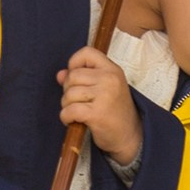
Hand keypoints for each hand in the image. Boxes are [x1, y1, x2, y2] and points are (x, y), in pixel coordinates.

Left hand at [57, 46, 142, 166]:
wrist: (129, 137)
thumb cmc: (114, 112)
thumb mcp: (103, 89)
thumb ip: (82, 78)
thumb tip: (60, 74)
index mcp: (113, 70)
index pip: (87, 53)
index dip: (74, 63)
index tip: (76, 78)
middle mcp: (110, 79)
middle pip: (73, 76)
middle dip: (68, 90)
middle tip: (77, 101)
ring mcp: (104, 96)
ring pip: (69, 93)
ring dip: (66, 105)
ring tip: (77, 112)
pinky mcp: (97, 113)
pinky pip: (69, 110)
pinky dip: (66, 117)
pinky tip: (73, 121)